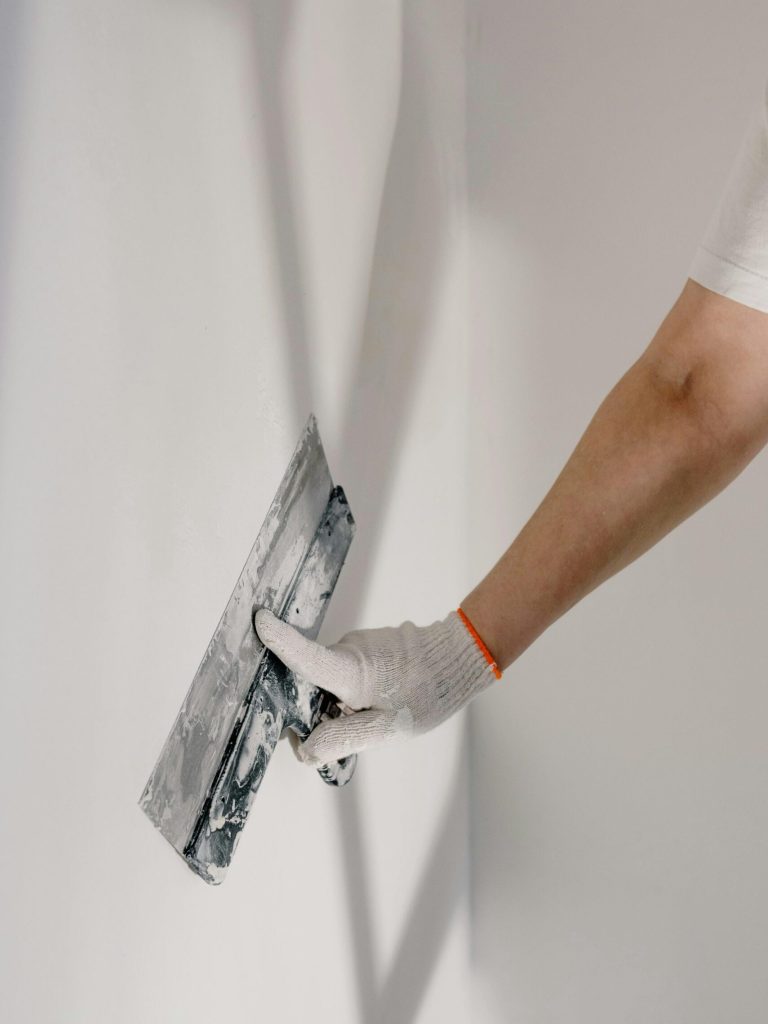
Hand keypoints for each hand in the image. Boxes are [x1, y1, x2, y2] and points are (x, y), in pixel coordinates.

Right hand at [253, 608, 497, 766]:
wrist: (459, 660)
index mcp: (349, 670)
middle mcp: (347, 650)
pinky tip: (379, 697)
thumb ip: (343, 738)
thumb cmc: (426, 694)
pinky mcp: (368, 644)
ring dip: (340, 698)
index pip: (306, 656)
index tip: (258, 620)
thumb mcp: (385, 728)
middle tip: (348, 725)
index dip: (280, 641)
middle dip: (317, 706)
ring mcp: (358, 644)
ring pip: (331, 677)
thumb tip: (305, 749)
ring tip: (375, 709)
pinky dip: (354, 687)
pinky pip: (347, 669)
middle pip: (311, 679)